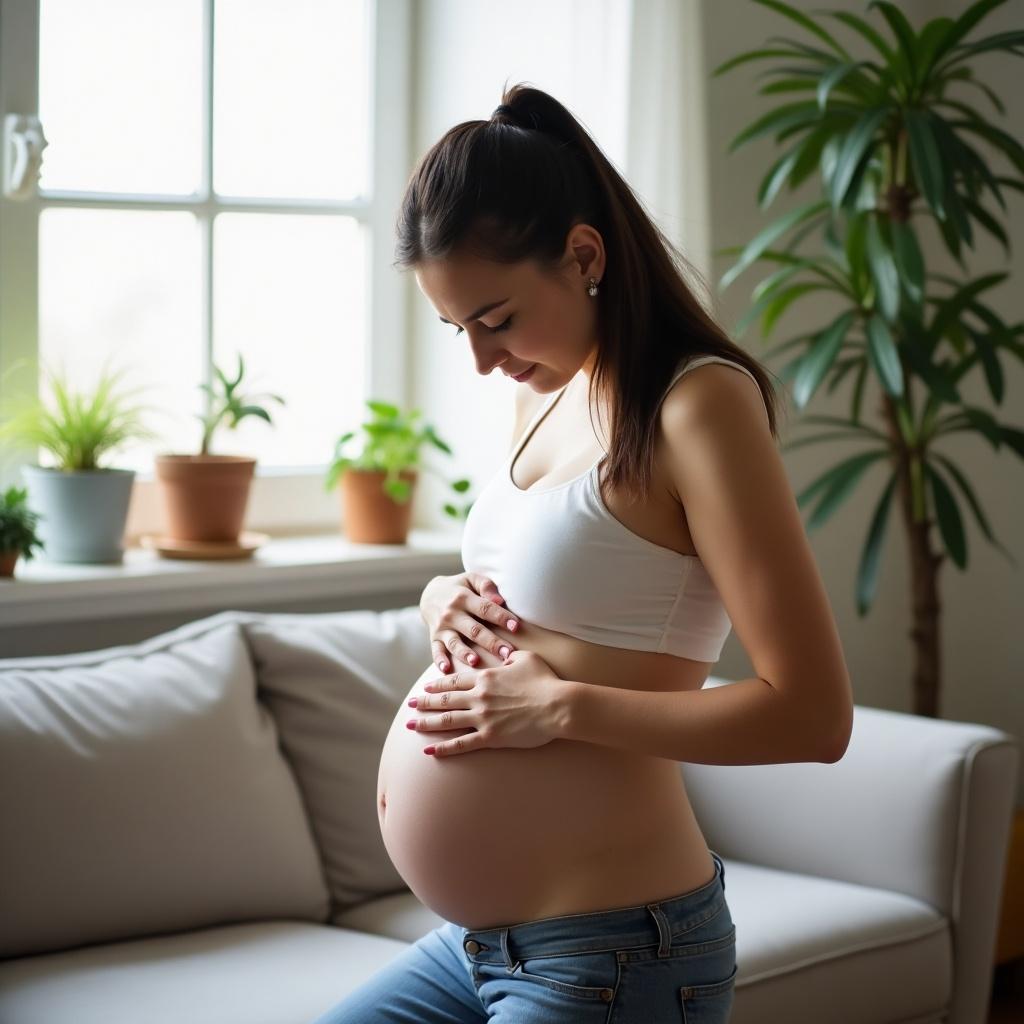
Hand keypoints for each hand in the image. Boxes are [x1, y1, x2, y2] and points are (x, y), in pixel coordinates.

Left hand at [407, 650, 570, 756]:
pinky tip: (430, 752)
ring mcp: (483, 718)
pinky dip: (444, 749)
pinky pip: (462, 744)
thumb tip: (505, 657)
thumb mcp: (526, 659)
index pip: (455, 680)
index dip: (438, 684)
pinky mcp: (490, 737)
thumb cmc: (545, 680)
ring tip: (411, 725)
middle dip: (424, 703)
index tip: (426, 687)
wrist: (557, 705)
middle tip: (409, 706)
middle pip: (445, 699)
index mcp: (486, 677)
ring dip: (427, 723)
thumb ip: (510, 657)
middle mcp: (479, 696)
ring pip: (448, 720)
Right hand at [419, 572, 521, 673]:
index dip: (500, 617)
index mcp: (463, 597)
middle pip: (474, 630)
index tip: (516, 626)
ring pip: (455, 643)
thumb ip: (486, 586)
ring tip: (476, 662)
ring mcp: (442, 628)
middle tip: (507, 653)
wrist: (430, 595)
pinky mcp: (435, 638)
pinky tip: (446, 669)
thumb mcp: (471, 579)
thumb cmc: (460, 588)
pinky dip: (440, 660)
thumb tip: (500, 600)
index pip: (485, 608)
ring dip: (465, 653)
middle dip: (491, 642)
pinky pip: (436, 651)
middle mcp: (451, 613)